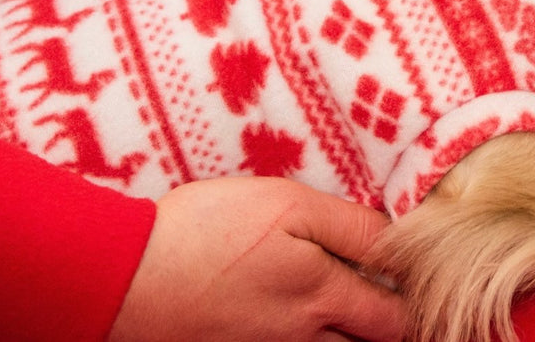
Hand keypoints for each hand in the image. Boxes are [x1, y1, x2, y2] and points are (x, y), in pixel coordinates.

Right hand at [110, 176, 403, 341]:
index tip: (415, 272)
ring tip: (355, 305)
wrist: (119, 278)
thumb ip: (350, 227)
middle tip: (391, 292)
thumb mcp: (287, 206)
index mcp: (324, 298)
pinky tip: (307, 317)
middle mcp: (304, 340)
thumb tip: (400, 241)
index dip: (414, 296)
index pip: (397, 316)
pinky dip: (313, 339)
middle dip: (389, 322)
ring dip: (351, 332)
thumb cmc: (206, 232)